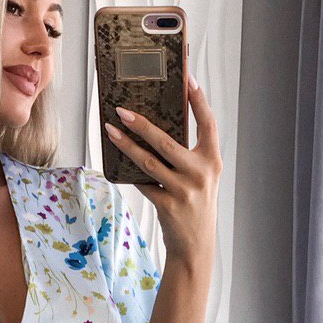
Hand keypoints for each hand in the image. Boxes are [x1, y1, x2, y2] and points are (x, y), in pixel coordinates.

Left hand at [103, 74, 222, 273]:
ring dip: (126, 145)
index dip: (198, 99)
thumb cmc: (195, 204)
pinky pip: (143, 183)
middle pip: (167, 142)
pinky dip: (129, 173)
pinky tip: (116, 161)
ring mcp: (184, 191)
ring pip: (149, 162)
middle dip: (142, 124)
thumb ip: (188, 155)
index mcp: (212, 161)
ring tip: (110, 130)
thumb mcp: (201, 177)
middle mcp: (201, 174)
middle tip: (122, 110)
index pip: (208, 123)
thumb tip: (155, 127)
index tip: (187, 76)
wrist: (196, 246)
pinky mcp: (168, 205)